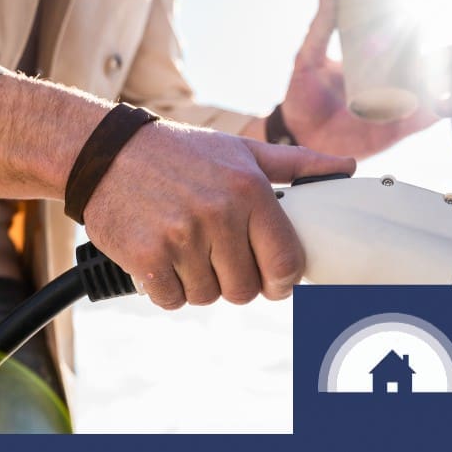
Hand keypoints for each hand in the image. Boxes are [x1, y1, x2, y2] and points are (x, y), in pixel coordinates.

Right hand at [83, 121, 355, 308]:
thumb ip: (297, 164)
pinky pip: (173, 301)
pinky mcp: (147, 259)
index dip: (280, 279)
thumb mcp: (239, 150)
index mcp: (249, 189)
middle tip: (215, 255)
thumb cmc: (179, 153)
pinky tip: (160, 258)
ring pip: (208, 297)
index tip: (268, 276)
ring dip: (198, 283)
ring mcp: (181, 239)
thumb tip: (348, 166)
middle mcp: (219, 214)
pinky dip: (167, 288)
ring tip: (184, 248)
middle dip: (234, 280)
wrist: (103, 153)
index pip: (286, 263)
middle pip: (246, 290)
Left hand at [280, 0, 438, 157]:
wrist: (299, 136)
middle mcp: (384, 86)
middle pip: (417, 69)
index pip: (397, 47)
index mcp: (369, 66)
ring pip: (425, 93)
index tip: (429, 17)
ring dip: (442, 83)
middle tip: (449, 43)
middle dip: (436, 57)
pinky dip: (436, 113)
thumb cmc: (301, 97)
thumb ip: (320, 29)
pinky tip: (447, 103)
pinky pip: (420, 122)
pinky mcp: (394, 131)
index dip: (415, 34)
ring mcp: (391, 108)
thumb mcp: (309, 58)